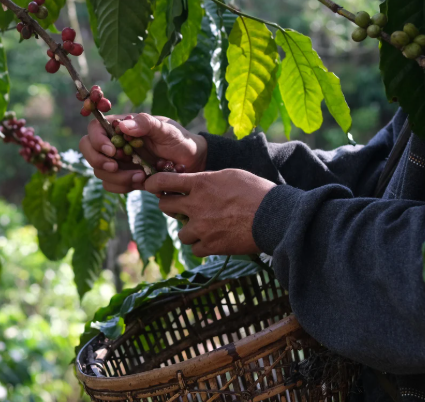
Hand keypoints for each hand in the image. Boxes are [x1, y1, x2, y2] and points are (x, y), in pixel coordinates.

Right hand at [79, 113, 206, 193]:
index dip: (97, 141)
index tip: (113, 152)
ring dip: (117, 178)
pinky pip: (111, 185)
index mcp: (121, 126)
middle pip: (88, 150)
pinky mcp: (124, 177)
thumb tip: (123, 126)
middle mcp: (115, 143)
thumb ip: (145, 124)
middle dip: (99, 161)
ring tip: (141, 176)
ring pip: (99, 171)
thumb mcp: (166, 128)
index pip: (94, 129)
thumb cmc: (179, 139)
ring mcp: (118, 161)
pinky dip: (122, 187)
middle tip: (116, 168)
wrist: (192, 162)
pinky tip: (142, 182)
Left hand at [144, 169, 274, 256]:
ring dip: (189, 230)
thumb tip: (195, 182)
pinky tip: (214, 239)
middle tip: (182, 208)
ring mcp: (201, 227)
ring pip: (180, 233)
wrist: (273, 217)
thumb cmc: (256, 191)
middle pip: (165, 207)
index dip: (153, 183)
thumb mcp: (230, 175)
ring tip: (206, 227)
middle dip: (171, 207)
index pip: (163, 181)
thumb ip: (208, 179)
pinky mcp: (210, 246)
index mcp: (200, 183)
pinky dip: (201, 246)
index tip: (151, 186)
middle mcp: (195, 205)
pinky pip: (194, 249)